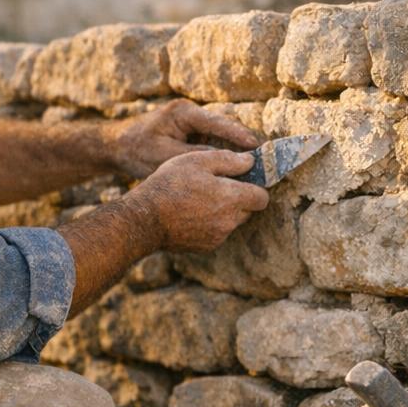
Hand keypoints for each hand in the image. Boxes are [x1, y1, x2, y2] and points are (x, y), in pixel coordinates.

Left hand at [106, 100, 260, 179]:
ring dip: (234, 151)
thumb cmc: (136, 150)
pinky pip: (211, 143)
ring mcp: (191, 124)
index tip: (256, 146)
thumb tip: (227, 161)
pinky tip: (235, 170)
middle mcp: (190, 114)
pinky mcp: (189, 134)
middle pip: (223, 127)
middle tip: (263, 157)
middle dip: (242, 143)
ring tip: (255, 166)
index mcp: (184, 112)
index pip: (218, 121)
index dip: (239, 135)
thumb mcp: (165, 156)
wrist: (115, 148)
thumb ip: (195, 156)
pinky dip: (222, 155)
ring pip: (219, 136)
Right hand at [130, 149, 269, 252]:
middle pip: (249, 210)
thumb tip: (250, 161)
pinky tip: (193, 213)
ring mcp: (219, 236)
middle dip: (241, 198)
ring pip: (233, 221)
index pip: (262, 197)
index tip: (244, 179)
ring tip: (202, 199)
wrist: (145, 219)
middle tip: (219, 186)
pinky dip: (212, 223)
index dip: (256, 186)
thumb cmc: (170, 185)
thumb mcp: (197, 160)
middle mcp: (230, 221)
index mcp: (231, 198)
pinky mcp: (207, 246)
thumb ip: (228, 159)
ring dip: (226, 211)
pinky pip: (219, 232)